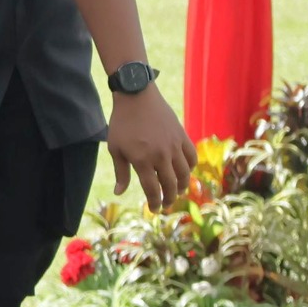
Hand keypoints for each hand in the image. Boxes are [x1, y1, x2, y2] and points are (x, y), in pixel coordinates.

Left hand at [109, 85, 197, 211]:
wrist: (137, 97)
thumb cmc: (122, 123)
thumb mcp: (116, 149)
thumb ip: (121, 172)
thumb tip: (120, 193)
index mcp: (142, 160)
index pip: (153, 189)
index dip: (155, 203)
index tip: (155, 209)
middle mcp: (161, 156)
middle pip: (171, 184)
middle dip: (170, 198)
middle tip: (167, 204)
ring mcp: (174, 146)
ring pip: (184, 173)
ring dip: (182, 185)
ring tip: (178, 191)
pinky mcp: (182, 137)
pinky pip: (192, 157)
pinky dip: (190, 167)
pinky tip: (185, 171)